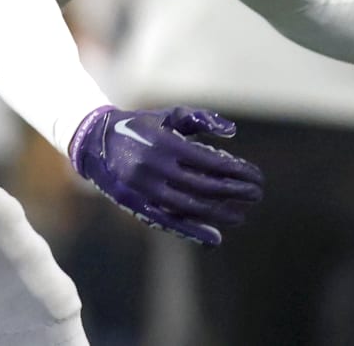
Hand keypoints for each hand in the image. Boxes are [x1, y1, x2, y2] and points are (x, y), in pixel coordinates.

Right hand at [68, 105, 264, 245]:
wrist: (96, 142)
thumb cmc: (142, 125)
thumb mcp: (169, 115)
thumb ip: (201, 119)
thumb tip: (232, 132)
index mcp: (164, 143)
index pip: (209, 162)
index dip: (235, 170)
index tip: (256, 175)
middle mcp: (154, 169)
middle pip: (202, 186)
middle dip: (234, 192)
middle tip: (257, 194)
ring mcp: (144, 190)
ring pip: (188, 207)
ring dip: (218, 214)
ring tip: (242, 215)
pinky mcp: (137, 206)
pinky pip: (167, 222)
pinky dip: (191, 231)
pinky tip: (214, 238)